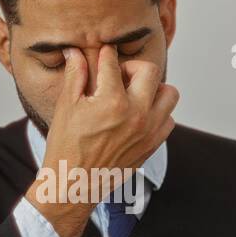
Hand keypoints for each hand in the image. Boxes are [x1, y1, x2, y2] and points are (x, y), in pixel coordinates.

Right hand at [24, 44, 179, 236]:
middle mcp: (136, 114)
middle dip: (133, 67)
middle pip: (149, 71)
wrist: (73, 185)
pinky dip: (158, 113)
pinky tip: (138, 115)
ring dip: (153, 89)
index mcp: (112, 102)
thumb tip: (75, 51)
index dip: (105, 55)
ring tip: (134, 94)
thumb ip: (76, 75)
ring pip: (169, 94)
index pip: (114, 62)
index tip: (103, 55)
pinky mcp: (152, 145)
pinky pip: (169, 119)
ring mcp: (148, 131)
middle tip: (119, 75)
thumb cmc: (66, 148)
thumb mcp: (66, 107)